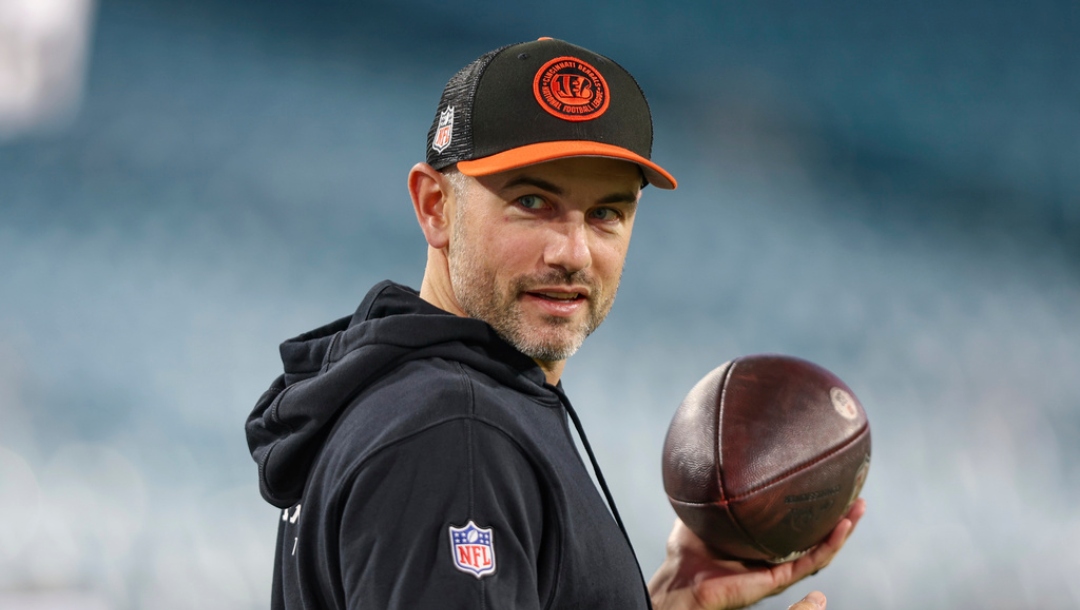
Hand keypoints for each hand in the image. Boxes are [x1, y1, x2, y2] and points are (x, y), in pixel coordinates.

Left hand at [648, 498, 865, 609]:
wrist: (680, 584)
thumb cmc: (686, 553)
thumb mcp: (704, 511)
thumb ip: (714, 490)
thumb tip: (714, 459)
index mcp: (762, 542)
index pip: (794, 525)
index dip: (812, 508)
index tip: (827, 484)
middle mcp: (775, 556)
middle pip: (815, 536)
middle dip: (838, 516)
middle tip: (854, 494)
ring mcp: (779, 569)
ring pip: (821, 549)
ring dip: (842, 530)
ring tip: (858, 508)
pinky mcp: (778, 580)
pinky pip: (810, 561)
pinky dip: (829, 544)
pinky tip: (842, 526)